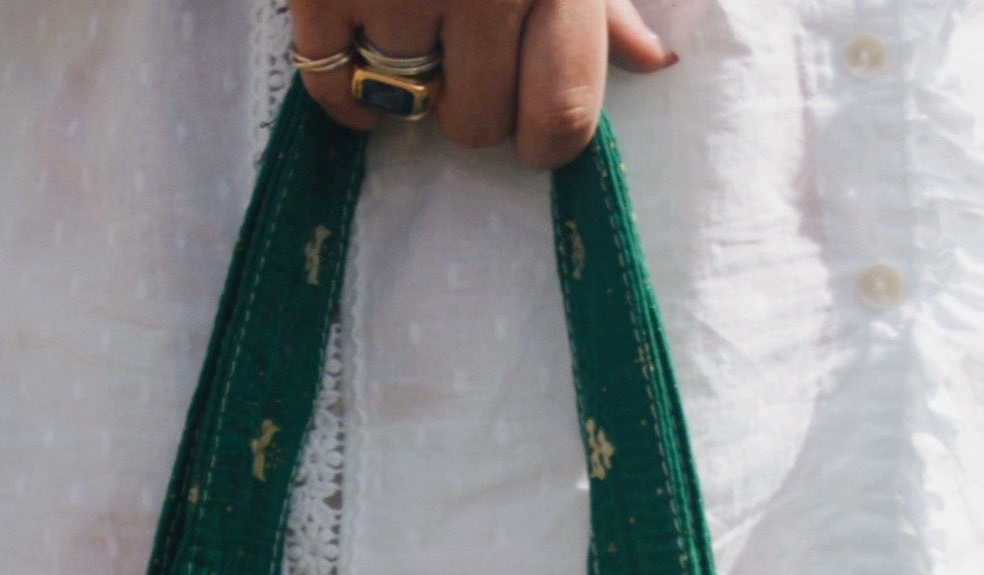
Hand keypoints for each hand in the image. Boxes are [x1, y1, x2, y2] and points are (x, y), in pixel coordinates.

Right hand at [287, 0, 673, 169]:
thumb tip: (650, 59)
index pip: (562, 113)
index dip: (547, 141)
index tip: (533, 133)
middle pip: (478, 122)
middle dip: (471, 100)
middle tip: (460, 53)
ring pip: (405, 104)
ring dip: (406, 81)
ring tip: (406, 25)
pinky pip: (332, 85)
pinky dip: (344, 88)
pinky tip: (358, 47)